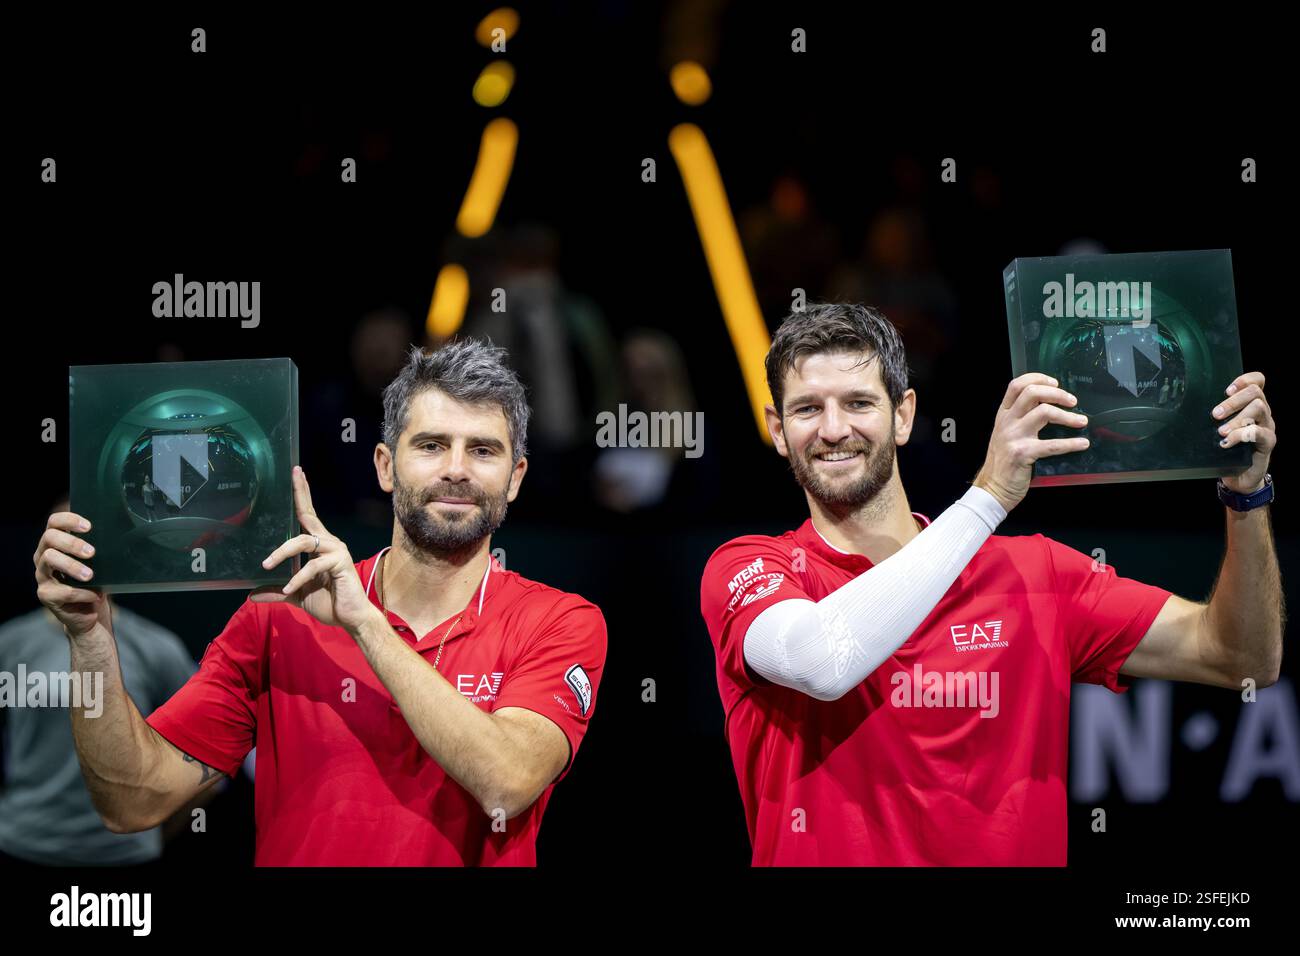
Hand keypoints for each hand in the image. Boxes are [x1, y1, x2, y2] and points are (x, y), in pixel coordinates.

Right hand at [33, 511, 110, 639]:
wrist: (91, 613)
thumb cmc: (96, 582)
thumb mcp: (99, 562)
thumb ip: (99, 548)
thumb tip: (117, 536)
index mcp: (56, 544)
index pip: (54, 522)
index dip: (68, 520)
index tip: (88, 526)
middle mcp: (44, 556)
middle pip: (49, 538)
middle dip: (72, 543)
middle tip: (92, 552)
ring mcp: (42, 575)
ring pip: (49, 559)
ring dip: (72, 566)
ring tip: (90, 576)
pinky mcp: (46, 595)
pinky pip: (62, 591)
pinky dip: (82, 593)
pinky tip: (95, 595)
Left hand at [251, 466, 375, 633]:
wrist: (351, 618)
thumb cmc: (328, 603)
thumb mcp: (295, 595)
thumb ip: (276, 591)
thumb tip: (251, 595)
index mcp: (319, 545)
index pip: (308, 515)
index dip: (302, 494)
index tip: (296, 472)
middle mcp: (329, 542)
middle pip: (308, 516)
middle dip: (300, 494)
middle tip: (294, 474)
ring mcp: (336, 551)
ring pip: (303, 541)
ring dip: (282, 552)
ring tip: (266, 566)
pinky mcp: (340, 562)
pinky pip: (313, 565)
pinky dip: (297, 578)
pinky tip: (287, 589)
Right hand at [974, 372, 1089, 512]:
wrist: (992, 488)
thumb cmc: (1002, 463)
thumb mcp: (1004, 434)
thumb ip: (1019, 419)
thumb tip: (1046, 406)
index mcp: (1003, 415)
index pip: (1017, 385)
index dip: (1038, 378)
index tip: (1055, 383)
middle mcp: (1007, 422)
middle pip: (1032, 393)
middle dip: (1057, 393)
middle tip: (1072, 401)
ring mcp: (1013, 436)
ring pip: (1044, 412)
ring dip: (1068, 416)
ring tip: (1081, 421)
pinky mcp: (1023, 453)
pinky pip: (1052, 444)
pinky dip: (1071, 443)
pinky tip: (1081, 444)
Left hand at [1214, 371, 1275, 493]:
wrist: (1240, 476)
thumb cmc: (1227, 449)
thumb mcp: (1219, 428)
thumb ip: (1215, 416)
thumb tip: (1190, 407)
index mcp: (1251, 404)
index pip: (1257, 381)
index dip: (1244, 379)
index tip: (1226, 390)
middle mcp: (1262, 412)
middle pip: (1255, 392)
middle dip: (1233, 401)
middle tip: (1216, 414)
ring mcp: (1267, 426)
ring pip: (1259, 408)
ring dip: (1237, 418)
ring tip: (1221, 431)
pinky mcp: (1268, 442)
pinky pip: (1259, 432)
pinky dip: (1241, 435)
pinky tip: (1227, 442)